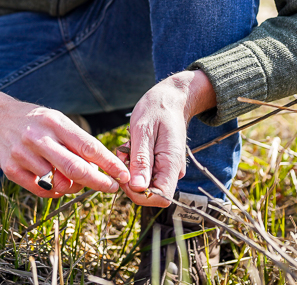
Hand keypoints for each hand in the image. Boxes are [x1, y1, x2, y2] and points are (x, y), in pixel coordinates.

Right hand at [0, 89, 129, 197]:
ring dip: (73, 187)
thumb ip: (76, 142)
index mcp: (55, 122)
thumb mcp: (56, 121)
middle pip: (76, 168)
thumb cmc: (34, 121)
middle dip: (99, 182)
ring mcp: (23, 155)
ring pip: (58, 183)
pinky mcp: (11, 170)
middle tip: (112, 188)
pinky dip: (54, 191)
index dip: (109, 164)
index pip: (88, 147)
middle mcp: (39, 138)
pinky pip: (41, 190)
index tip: (124, 175)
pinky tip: (56, 183)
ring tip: (75, 181)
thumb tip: (99, 169)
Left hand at [119, 70, 215, 206]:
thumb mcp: (142, 131)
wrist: (170, 98)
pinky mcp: (161, 165)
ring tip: (129, 146)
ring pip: (144, 183)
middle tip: (124, 154)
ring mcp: (168, 168)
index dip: (139, 194)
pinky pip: (145, 173)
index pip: (160, 198)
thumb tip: (138, 188)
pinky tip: (133, 146)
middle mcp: (172, 171)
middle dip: (130, 179)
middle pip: (150, 193)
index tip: (125, 175)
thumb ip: (141, 160)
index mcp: (171, 164)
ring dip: (131, 169)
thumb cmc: (156, 110)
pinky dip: (134, 163)